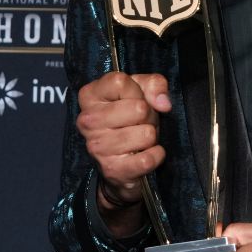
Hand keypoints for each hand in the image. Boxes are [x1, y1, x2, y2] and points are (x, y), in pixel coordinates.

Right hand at [76, 72, 171, 217]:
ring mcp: (97, 147)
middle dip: (148, 115)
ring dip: (151, 136)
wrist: (121, 159)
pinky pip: (147, 159)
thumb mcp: (141, 90)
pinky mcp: (111, 170)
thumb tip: (163, 104)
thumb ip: (154, 84)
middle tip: (140, 122)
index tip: (134, 99)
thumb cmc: (130, 116)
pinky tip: (146, 153)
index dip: (137, 90)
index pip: (120, 82)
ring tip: (140, 137)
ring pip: (146, 134)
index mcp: (90, 95)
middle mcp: (87, 120)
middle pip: (138, 108)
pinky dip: (156, 155)